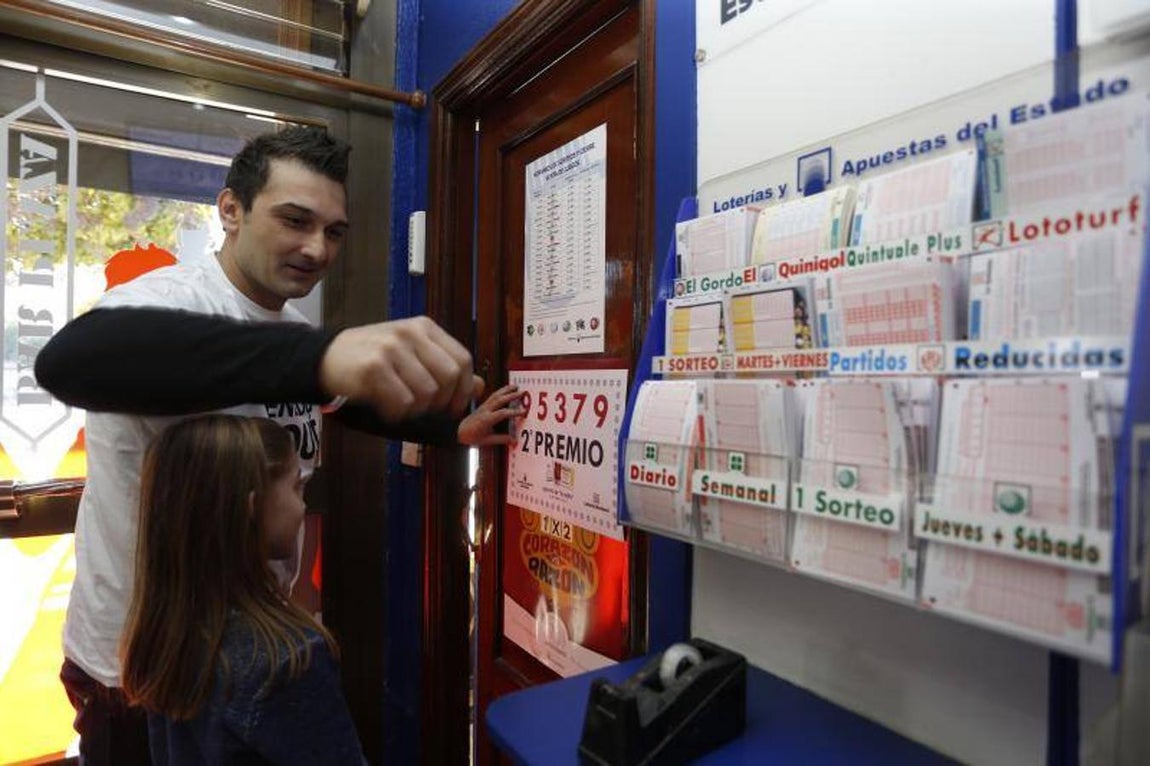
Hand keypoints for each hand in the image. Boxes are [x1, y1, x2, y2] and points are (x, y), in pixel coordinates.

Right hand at [319, 316, 478, 420]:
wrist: (325, 357)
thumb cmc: (372, 357)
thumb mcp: (412, 354)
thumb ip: (445, 367)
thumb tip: (481, 387)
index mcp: (424, 327)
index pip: (463, 359)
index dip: (464, 389)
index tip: (454, 406)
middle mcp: (410, 333)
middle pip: (450, 378)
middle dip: (442, 402)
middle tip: (425, 409)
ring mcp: (392, 349)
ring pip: (427, 394)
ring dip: (415, 409)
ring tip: (398, 403)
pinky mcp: (373, 368)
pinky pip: (402, 404)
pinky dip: (396, 413)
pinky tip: (383, 406)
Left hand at [457, 384, 524, 446]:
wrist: (459, 431)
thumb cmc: (471, 437)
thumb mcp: (487, 440)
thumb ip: (501, 439)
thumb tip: (514, 441)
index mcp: (486, 419)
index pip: (502, 413)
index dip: (513, 412)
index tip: (523, 411)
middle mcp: (485, 410)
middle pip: (500, 400)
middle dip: (512, 395)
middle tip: (522, 393)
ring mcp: (483, 406)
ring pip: (496, 395)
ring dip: (506, 390)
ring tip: (516, 386)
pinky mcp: (483, 405)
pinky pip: (493, 395)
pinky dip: (501, 391)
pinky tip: (507, 389)